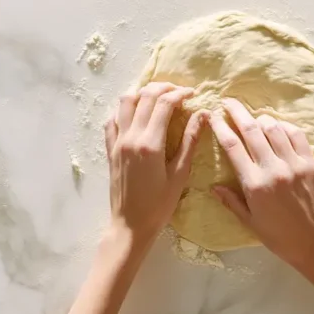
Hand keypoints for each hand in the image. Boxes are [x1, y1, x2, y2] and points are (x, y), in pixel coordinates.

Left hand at [104, 82, 207, 246]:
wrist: (130, 225)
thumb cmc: (159, 205)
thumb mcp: (180, 174)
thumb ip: (190, 142)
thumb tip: (203, 115)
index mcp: (150, 143)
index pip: (164, 104)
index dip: (180, 93)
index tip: (192, 94)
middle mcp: (130, 137)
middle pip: (144, 97)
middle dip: (163, 87)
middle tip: (178, 91)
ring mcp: (117, 141)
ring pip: (125, 102)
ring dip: (142, 93)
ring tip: (157, 96)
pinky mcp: (110, 149)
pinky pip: (112, 119)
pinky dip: (124, 109)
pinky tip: (136, 112)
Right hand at [210, 98, 313, 285]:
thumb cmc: (279, 237)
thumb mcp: (249, 222)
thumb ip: (231, 201)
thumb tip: (214, 187)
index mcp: (254, 184)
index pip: (232, 146)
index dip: (220, 126)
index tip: (213, 115)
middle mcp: (273, 169)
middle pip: (251, 129)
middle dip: (236, 111)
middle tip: (228, 101)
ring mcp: (294, 164)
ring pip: (273, 128)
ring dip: (260, 119)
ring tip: (253, 119)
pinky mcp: (311, 164)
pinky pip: (296, 135)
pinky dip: (284, 126)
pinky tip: (277, 128)